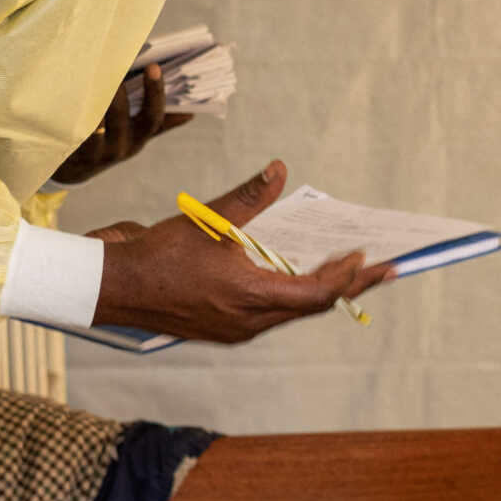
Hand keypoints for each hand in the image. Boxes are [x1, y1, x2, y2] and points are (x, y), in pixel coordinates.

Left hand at [50, 65, 193, 184]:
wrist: (74, 169)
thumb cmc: (110, 141)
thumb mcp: (136, 135)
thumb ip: (160, 123)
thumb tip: (190, 112)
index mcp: (138, 138)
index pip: (152, 117)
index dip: (155, 92)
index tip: (154, 66)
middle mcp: (118, 146)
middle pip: (119, 115)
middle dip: (116, 89)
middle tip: (112, 63)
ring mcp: (92, 150)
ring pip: (91, 122)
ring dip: (90, 97)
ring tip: (88, 71)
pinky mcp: (68, 149)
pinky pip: (68, 127)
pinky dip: (69, 108)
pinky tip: (67, 86)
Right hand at [88, 160, 388, 343]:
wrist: (118, 289)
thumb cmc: (159, 256)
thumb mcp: (208, 221)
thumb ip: (249, 197)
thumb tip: (279, 170)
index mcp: (249, 296)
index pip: (316, 294)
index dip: (346, 276)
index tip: (367, 257)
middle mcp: (249, 322)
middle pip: (313, 307)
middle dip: (349, 285)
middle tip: (382, 269)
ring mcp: (238, 329)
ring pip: (293, 312)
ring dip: (322, 292)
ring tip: (349, 272)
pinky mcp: (226, 329)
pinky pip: (272, 315)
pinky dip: (293, 296)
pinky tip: (301, 278)